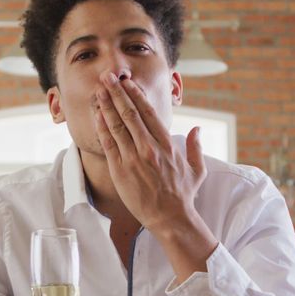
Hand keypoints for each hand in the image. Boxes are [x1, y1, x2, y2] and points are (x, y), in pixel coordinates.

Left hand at [93, 70, 204, 231]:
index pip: (149, 113)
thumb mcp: (197, 169)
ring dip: (107, 105)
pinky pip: (109, 144)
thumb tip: (197, 129)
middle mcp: (149, 147)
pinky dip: (102, 128)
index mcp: (167, 144)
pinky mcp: (121, 170)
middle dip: (117, 93)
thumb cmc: (183, 195)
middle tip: (107, 77)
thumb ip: (196, 147)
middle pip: (130, 114)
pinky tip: (97, 115)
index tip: (127, 83)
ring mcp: (134, 158)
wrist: (170, 218)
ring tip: (99, 90)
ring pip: (117, 125)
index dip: (136, 95)